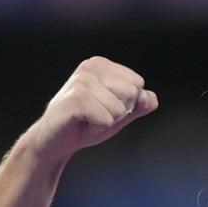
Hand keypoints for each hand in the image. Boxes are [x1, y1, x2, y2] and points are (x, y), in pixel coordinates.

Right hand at [29, 56, 157, 163]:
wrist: (55, 141)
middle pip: (132, 94)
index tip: (104, 107)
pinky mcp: (75, 100)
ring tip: (88, 119)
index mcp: (101, 65)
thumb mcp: (118, 114)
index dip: (127, 104)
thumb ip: (138, 105)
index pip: (137, 84)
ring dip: (107, 122)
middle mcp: (90, 67)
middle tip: (95, 115)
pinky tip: (82, 124)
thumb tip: (152, 98)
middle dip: (119, 113)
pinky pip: (107, 119)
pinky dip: (98, 128)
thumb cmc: (86, 124)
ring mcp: (81, 82)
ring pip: (120, 109)